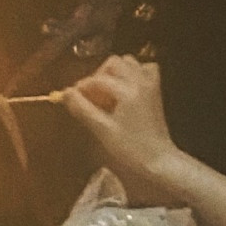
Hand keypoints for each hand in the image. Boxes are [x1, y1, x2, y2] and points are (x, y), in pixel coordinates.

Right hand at [62, 55, 178, 177]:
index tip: (69, 97)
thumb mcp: (103, 130)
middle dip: (97, 76)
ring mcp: (150, 85)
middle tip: (88, 95)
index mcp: (128, 90)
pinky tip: (123, 89)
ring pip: (130, 63)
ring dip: (114, 72)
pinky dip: (132, 74)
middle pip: (114, 63)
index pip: (98, 79)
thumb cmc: (130, 148)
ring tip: (104, 91)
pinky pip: (144, 71)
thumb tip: (65, 93)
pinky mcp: (155, 92)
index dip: (81, 87)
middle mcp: (141, 81)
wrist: (159, 161)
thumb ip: (83, 109)